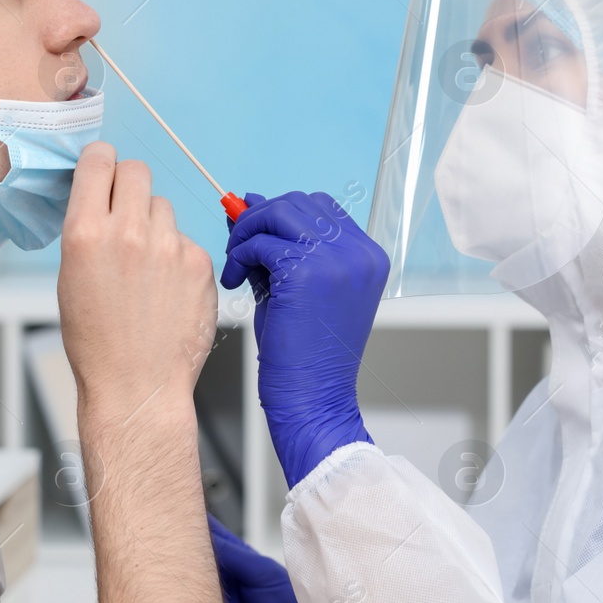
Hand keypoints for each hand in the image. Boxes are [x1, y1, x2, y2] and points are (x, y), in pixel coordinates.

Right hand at [58, 142, 215, 428]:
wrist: (136, 386)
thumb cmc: (97, 342)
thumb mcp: (71, 277)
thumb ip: (87, 230)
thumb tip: (99, 197)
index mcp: (85, 233)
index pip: (98, 159)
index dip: (101, 163)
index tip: (103, 171)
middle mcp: (128, 232)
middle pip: (136, 171)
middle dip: (129, 186)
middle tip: (126, 215)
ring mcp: (169, 247)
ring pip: (163, 207)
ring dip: (154, 225)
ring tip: (146, 269)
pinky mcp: (199, 264)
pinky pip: (186, 240)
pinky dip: (178, 257)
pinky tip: (167, 290)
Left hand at [220, 192, 388, 485]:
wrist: (313, 398)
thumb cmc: (305, 354)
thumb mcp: (297, 289)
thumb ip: (281, 247)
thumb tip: (250, 204)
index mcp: (367, 257)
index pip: (322, 207)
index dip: (282, 213)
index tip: (256, 229)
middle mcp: (357, 254)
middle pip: (299, 203)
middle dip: (261, 218)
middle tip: (239, 246)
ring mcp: (336, 260)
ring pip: (278, 214)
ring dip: (248, 233)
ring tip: (236, 264)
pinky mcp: (306, 273)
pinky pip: (261, 243)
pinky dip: (241, 255)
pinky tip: (235, 279)